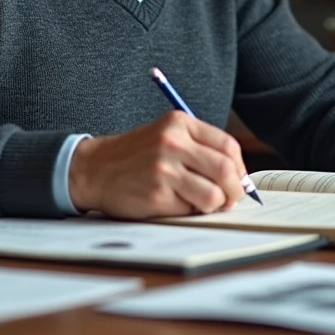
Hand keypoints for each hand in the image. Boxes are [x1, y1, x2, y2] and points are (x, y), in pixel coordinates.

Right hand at [67, 111, 250, 218]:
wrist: (94, 168)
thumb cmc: (136, 156)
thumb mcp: (167, 137)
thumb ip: (200, 149)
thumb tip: (238, 178)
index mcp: (179, 123)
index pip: (228, 146)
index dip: (240, 168)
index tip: (238, 181)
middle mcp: (172, 142)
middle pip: (225, 170)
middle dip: (235, 191)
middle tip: (230, 199)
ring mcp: (163, 168)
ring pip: (213, 195)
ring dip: (213, 205)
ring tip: (200, 202)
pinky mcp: (156, 194)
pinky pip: (190, 209)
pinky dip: (189, 211)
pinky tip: (174, 203)